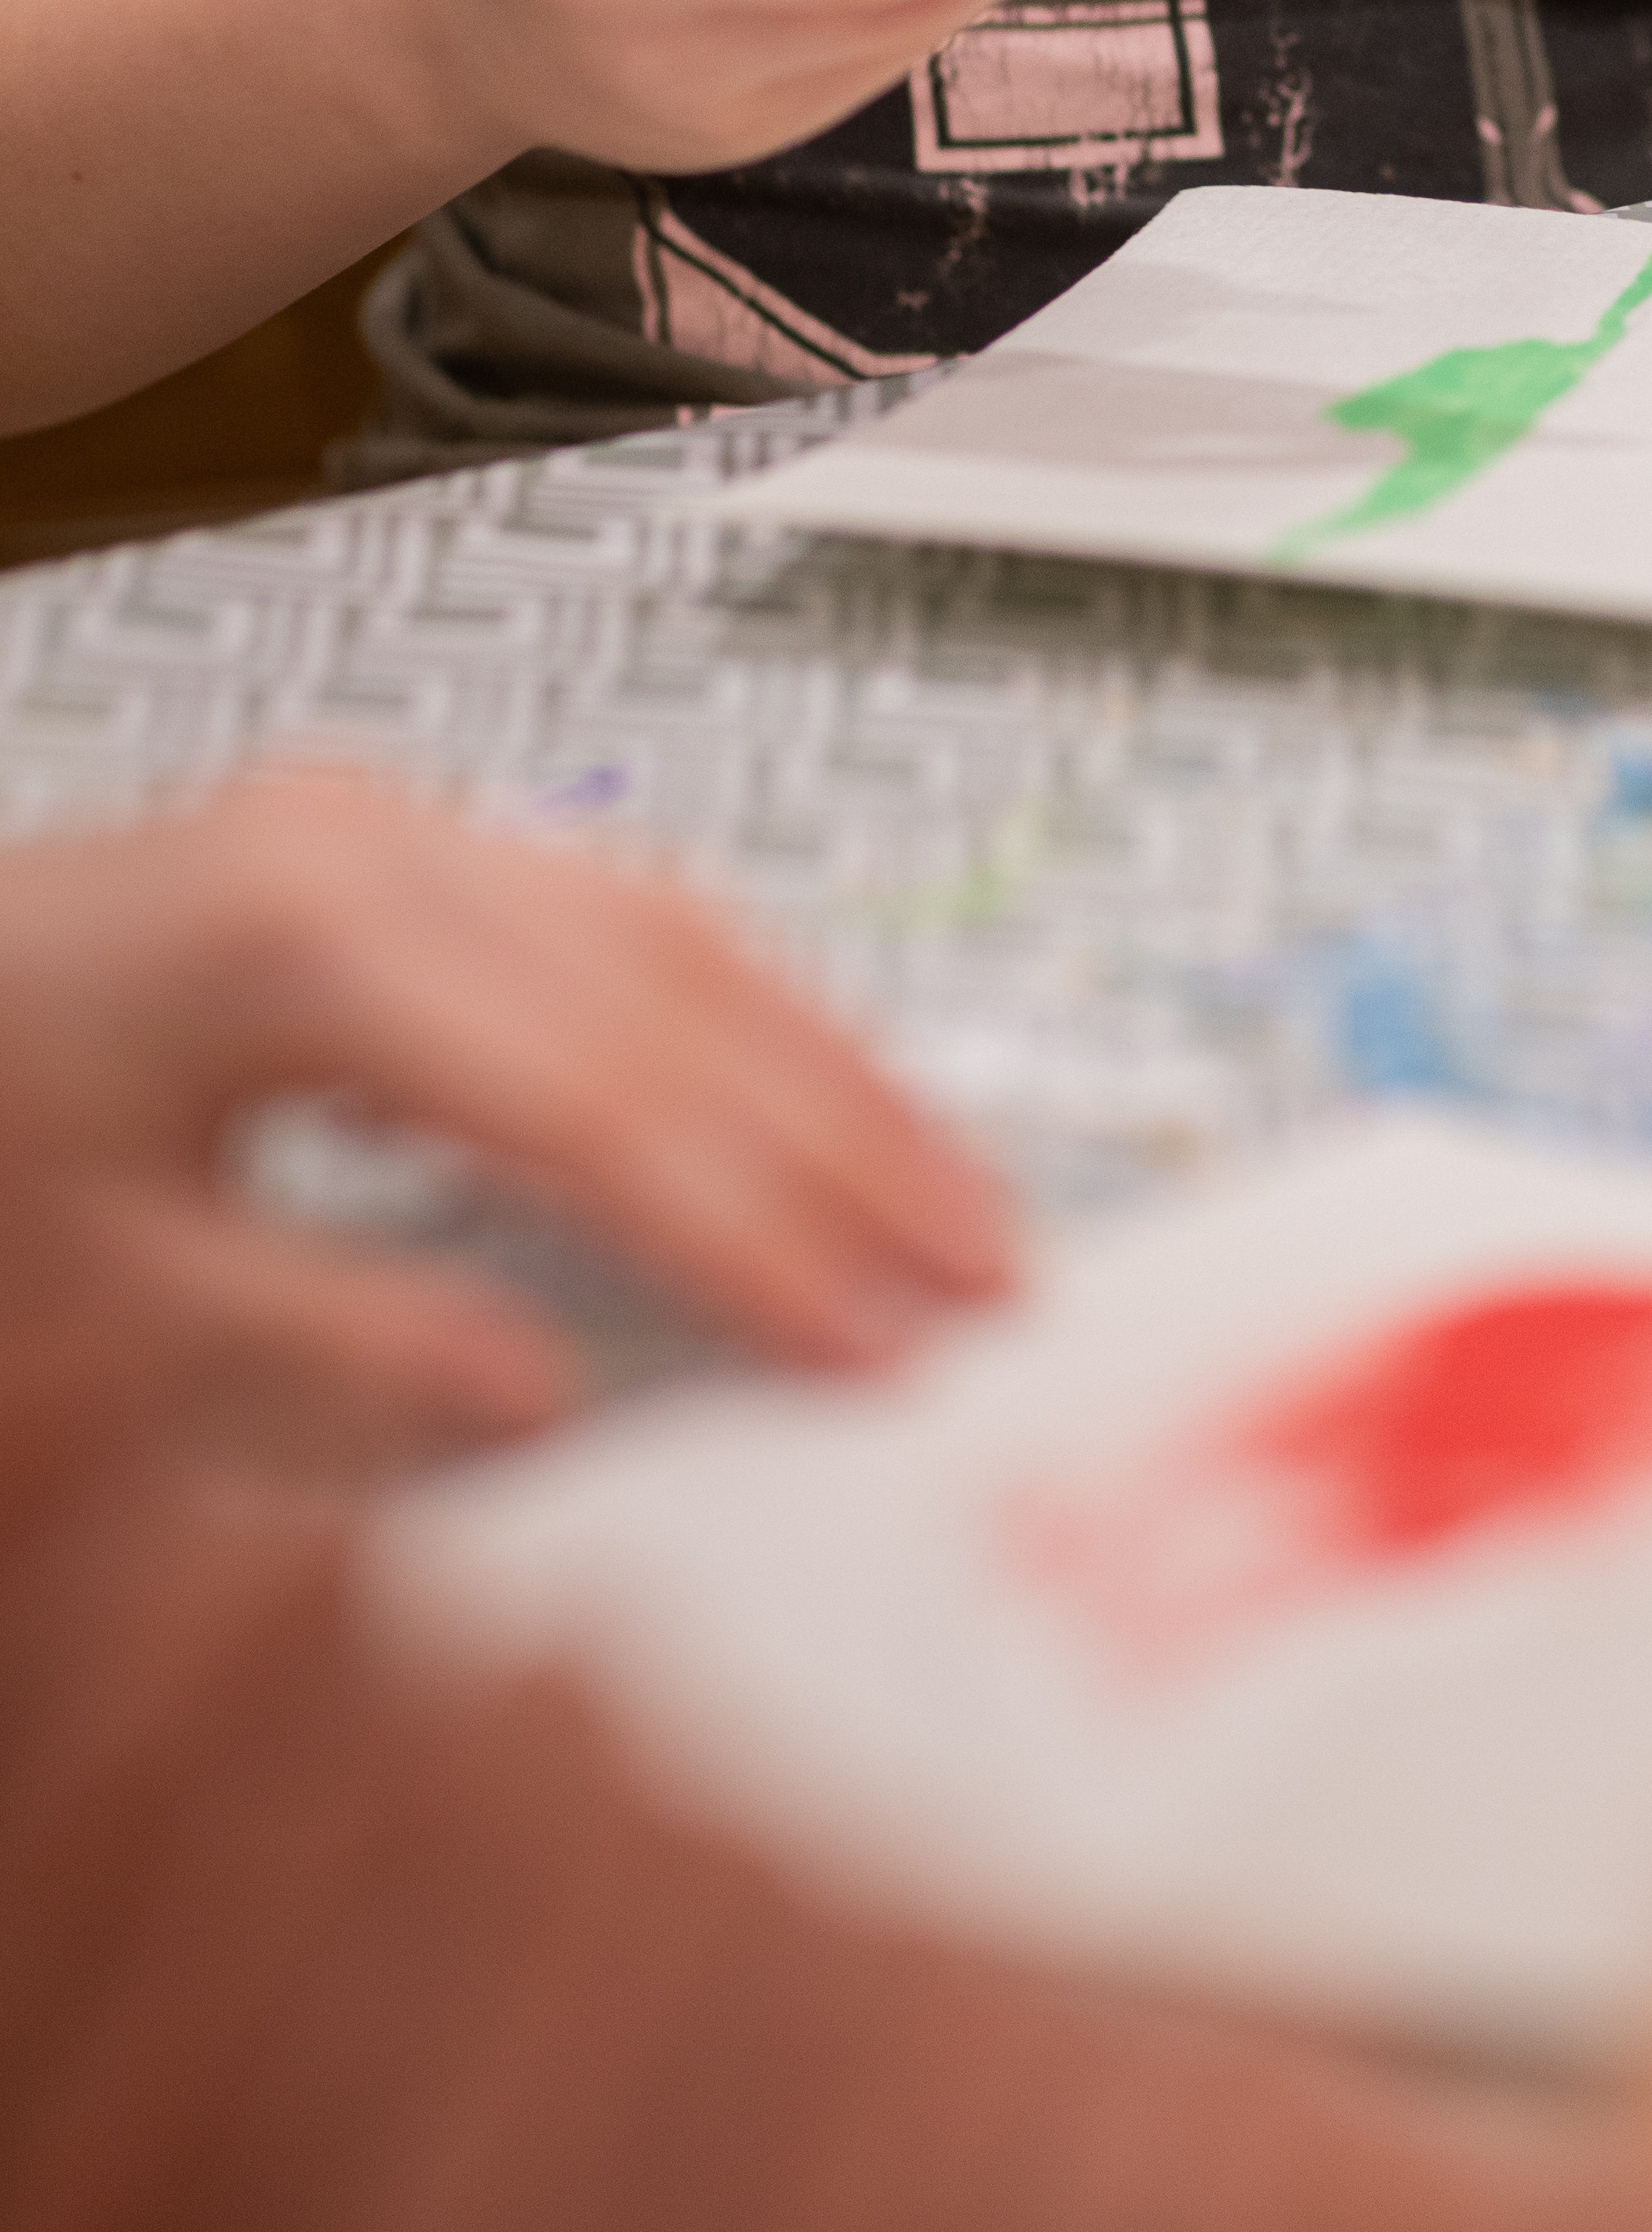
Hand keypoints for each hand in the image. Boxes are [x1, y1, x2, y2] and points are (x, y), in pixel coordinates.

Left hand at [0, 769, 1017, 1466]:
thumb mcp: (88, 1299)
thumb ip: (324, 1350)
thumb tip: (543, 1406)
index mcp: (301, 943)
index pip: (595, 1110)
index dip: (752, 1240)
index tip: (872, 1348)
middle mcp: (364, 846)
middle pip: (671, 996)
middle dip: (844, 1148)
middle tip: (982, 1279)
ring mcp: (381, 826)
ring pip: (673, 931)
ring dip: (826, 1070)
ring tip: (949, 1198)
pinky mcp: (383, 846)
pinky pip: (614, 909)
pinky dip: (738, 1010)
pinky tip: (817, 1092)